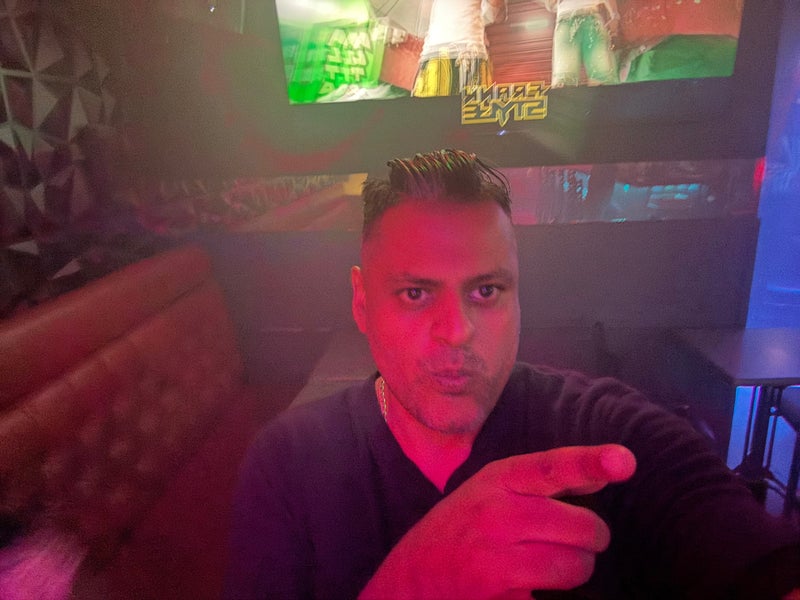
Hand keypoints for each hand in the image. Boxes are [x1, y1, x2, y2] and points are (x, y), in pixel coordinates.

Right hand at [359, 444, 635, 599]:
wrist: (409, 580)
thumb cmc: (460, 529)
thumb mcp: (489, 490)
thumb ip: (542, 481)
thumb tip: (606, 470)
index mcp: (496, 481)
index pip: (551, 467)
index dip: (591, 462)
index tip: (624, 460)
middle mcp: (496, 517)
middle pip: (584, 527)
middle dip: (587, 538)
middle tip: (565, 540)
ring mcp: (496, 563)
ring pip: (577, 566)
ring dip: (575, 570)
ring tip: (547, 567)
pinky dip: (552, 596)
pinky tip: (525, 590)